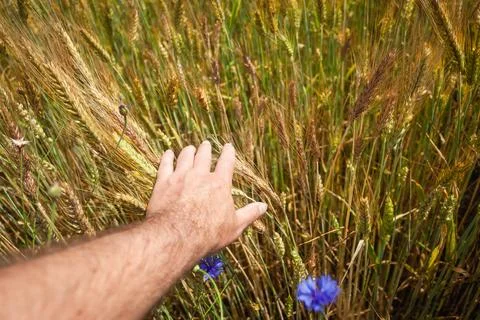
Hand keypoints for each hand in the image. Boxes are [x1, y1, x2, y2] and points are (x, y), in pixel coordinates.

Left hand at [146, 141, 267, 254]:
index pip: (226, 162)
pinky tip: (168, 153)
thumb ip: (249, 214)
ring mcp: (181, 177)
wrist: (177, 236)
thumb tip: (264, 206)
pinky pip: (165, 165)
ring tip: (189, 148)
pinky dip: (167, 157)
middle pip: (204, 156)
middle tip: (205, 144)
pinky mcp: (163, 183)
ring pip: (185, 157)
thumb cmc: (208, 234)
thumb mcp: (234, 226)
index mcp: (220, 184)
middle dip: (205, 148)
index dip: (228, 152)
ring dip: (188, 151)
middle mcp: (200, 175)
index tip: (228, 146)